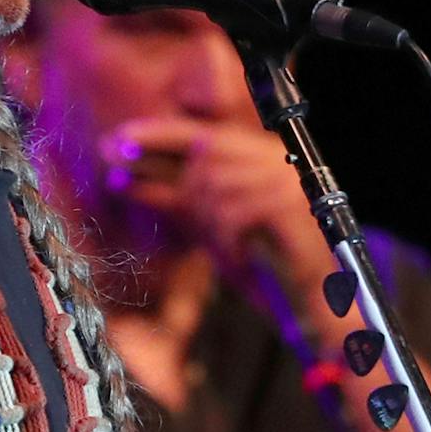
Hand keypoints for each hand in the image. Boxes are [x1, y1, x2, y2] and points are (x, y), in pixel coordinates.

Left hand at [100, 117, 329, 292]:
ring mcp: (281, 179)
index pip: (200, 134)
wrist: (317, 298)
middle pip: (202, 153)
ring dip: (209, 223)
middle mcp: (271, 159)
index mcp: (256, 157)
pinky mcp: (286, 205)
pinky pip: (234, 217)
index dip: (157, 134)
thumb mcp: (211, 225)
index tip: (119, 136)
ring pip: (214, 188)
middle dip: (154, 161)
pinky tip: (237, 259)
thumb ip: (179, 197)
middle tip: (113, 165)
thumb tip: (124, 177)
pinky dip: (229, 244)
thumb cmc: (264, 265)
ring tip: (225, 247)